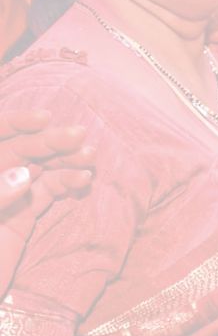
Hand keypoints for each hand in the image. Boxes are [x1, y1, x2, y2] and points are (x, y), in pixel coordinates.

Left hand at [2, 112, 94, 288]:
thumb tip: (27, 172)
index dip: (17, 124)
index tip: (45, 119)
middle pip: (20, 151)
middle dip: (50, 141)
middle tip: (80, 136)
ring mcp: (6, 198)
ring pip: (39, 169)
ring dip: (65, 160)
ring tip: (91, 156)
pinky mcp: (22, 216)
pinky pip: (47, 193)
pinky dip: (67, 184)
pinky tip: (84, 179)